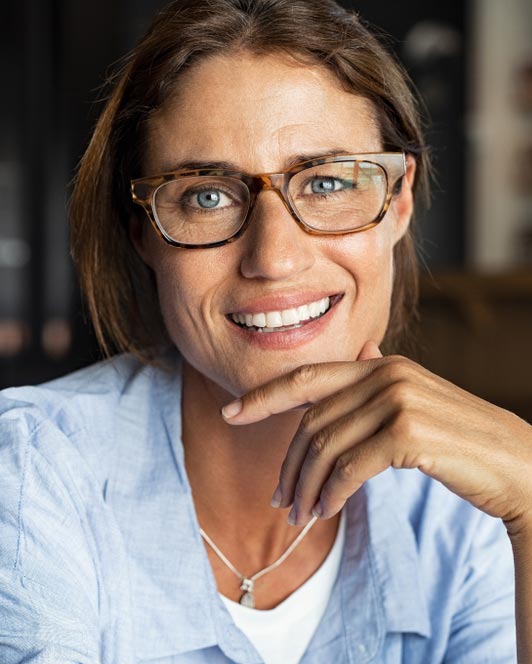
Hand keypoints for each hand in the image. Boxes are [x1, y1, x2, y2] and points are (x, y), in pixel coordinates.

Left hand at [221, 342, 531, 534]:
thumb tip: (365, 346)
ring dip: (306, 488)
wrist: (516, 462)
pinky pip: (349, 468)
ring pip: (326, 447)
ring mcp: (397, 399)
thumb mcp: (419, 397)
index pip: (308, 378)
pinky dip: (331, 494)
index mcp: (381, 364)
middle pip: (312, 422)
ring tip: (301, 515)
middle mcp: (386, 373)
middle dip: (289, 465)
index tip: (231, 413)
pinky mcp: (407, 432)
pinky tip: (326, 511)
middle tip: (280, 501)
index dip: (264, 395)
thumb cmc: (462, 437)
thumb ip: (384, 374)